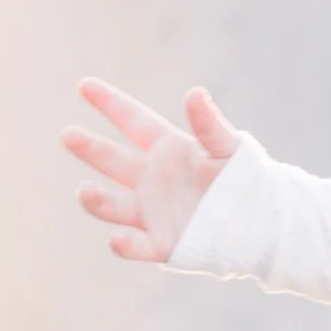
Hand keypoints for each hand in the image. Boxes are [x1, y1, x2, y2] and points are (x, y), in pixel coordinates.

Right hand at [63, 78, 238, 264]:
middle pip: (113, 161)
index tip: (84, 85)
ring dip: (97, 200)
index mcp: (168, 149)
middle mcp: (153, 179)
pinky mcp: (164, 244)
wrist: (263, 223)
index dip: (109, 103)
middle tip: (67, 134)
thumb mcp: (229, 148)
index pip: (132, 121)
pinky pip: (139, 245)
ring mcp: (154, 212)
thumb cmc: (245, 179)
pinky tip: (116, 239)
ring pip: (116, 205)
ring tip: (84, 192)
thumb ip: (210, 125)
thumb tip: (194, 93)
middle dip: (90, 148)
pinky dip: (126, 244)